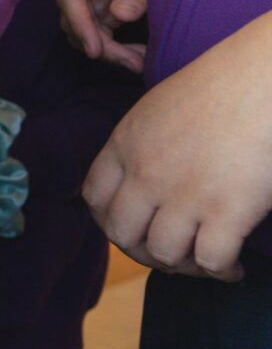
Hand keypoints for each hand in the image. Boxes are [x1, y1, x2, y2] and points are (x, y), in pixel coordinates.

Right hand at [56, 0, 171, 73]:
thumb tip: (120, 16)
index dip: (80, 24)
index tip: (96, 51)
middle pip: (74, 14)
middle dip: (96, 42)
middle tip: (131, 63)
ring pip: (85, 24)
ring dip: (106, 47)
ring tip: (139, 62)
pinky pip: (100, 25)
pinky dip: (114, 42)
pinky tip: (137, 53)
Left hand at [84, 9, 271, 280]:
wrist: (263, 77)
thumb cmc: (221, 87)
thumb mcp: (158, 109)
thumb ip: (141, 144)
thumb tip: (140, 178)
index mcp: (125, 143)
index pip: (94, 198)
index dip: (110, 222)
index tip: (134, 228)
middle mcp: (146, 172)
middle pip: (121, 234)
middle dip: (143, 252)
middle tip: (170, 254)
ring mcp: (184, 194)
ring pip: (163, 254)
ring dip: (183, 267)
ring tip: (203, 262)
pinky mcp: (226, 210)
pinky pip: (209, 261)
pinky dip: (219, 271)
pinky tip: (233, 266)